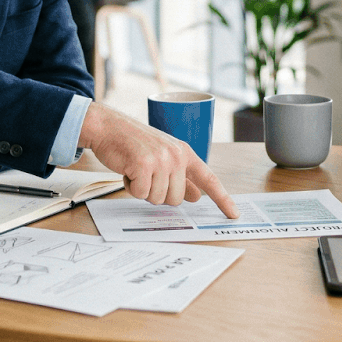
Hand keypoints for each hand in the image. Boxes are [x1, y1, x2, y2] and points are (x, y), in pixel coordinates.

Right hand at [78, 103, 239, 217]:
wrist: (108, 126)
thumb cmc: (133, 143)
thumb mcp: (163, 156)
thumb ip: (181, 176)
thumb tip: (197, 196)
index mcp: (185, 152)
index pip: (209, 179)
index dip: (223, 199)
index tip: (234, 214)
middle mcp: (177, 155)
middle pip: (177, 199)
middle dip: (158, 194)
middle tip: (146, 175)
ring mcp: (161, 159)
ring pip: (158, 199)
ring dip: (143, 190)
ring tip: (136, 170)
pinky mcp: (143, 165)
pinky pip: (141, 194)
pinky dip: (131, 187)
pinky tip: (127, 170)